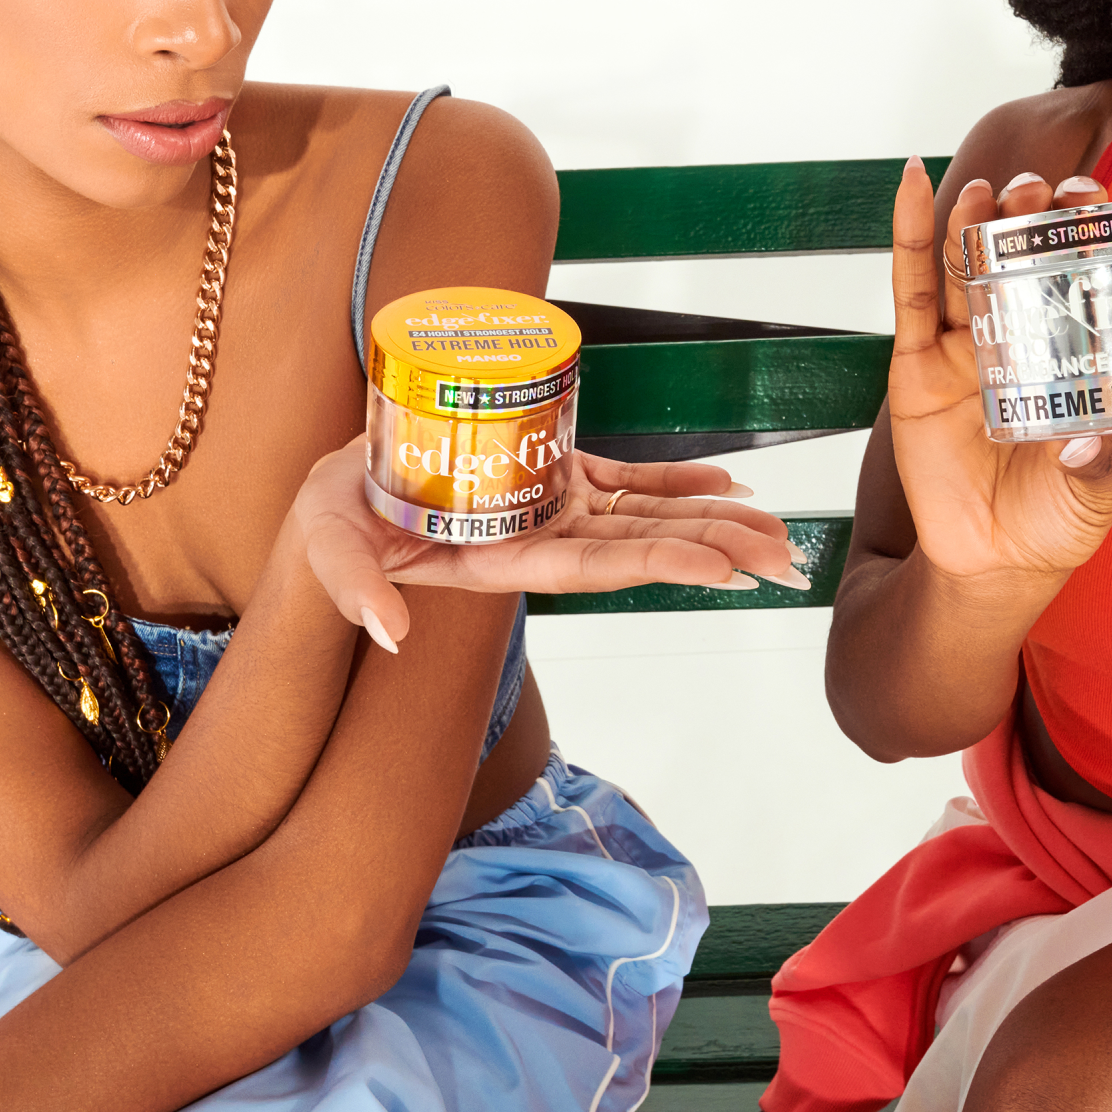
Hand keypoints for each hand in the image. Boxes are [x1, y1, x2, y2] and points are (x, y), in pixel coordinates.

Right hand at [296, 440, 801, 647]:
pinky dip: (676, 484)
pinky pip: (625, 483)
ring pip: (645, 517)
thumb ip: (354, 588)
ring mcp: (552, 510)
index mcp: (503, 562)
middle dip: (714, 549)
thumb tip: (388, 632)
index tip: (722, 569)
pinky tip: (727, 485)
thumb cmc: (330, 523)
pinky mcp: (551, 479)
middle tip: (783, 555)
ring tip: (775, 527)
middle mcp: (541, 540)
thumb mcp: (328, 549)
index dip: (662, 563)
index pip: (597, 567)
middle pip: (641, 546)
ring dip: (711, 521)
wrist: (337, 496)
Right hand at [889, 158, 1111, 585]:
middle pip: (1020, 256)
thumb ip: (1101, 464)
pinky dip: (911, 234)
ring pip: (967, 264)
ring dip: (975, 219)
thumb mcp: (1098, 491)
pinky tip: (912, 185)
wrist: (993, 564)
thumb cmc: (1056, 520)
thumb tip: (1089, 442)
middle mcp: (1020, 336)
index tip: (1098, 198)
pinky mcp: (916, 364)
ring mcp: (965, 346)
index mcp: (1071, 351)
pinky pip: (910, 290)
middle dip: (1030, 215)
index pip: (1079, 273)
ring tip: (988, 190)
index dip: (1085, 230)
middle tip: (1042, 191)